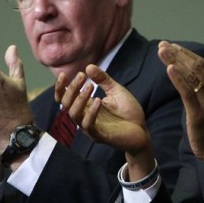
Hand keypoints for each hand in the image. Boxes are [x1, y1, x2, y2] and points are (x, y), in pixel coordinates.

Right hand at [55, 66, 155, 180]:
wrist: (142, 129)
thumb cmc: (128, 111)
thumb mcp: (116, 91)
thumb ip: (103, 80)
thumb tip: (89, 66)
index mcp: (86, 107)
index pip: (65, 98)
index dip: (61, 87)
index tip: (64, 74)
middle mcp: (84, 117)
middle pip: (66, 104)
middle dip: (72, 89)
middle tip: (82, 76)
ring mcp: (91, 128)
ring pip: (74, 115)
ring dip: (80, 99)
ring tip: (90, 86)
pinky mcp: (100, 136)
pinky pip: (89, 125)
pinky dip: (91, 113)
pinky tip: (98, 101)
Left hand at [158, 41, 203, 174]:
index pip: (203, 64)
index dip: (187, 53)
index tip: (172, 46)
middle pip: (196, 66)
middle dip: (178, 54)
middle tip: (162, 45)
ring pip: (191, 76)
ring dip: (174, 61)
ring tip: (161, 51)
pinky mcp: (198, 113)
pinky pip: (187, 92)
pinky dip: (178, 79)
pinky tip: (169, 69)